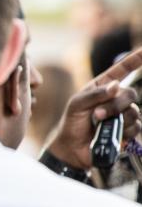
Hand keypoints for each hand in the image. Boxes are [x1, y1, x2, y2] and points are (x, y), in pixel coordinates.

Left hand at [46, 48, 141, 168]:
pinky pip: (136, 126)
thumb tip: (116, 85)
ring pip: (134, 111)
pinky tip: (111, 133)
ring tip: (99, 123)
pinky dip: (123, 130)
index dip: (135, 59)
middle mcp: (116, 98)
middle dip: (116, 104)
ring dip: (116, 118)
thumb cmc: (72, 122)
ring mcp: (123, 114)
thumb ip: (95, 94)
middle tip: (98, 113)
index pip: (122, 69)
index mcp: (103, 87)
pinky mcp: (128, 130)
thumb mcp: (76, 105)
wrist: (72, 147)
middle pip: (131, 94)